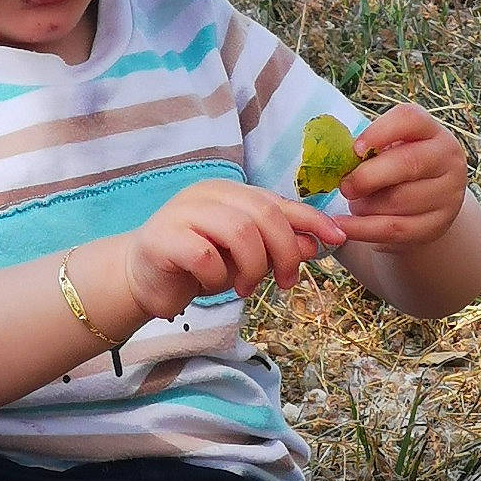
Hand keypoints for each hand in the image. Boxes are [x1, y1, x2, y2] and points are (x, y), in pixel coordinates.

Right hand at [123, 180, 347, 322]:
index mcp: (228, 192)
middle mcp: (206, 194)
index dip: (311, 219)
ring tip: (247, 288)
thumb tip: (315, 243)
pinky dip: (218, 277)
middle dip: (284, 252)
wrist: (142, 278)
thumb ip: (275, 245)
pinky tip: (213, 285)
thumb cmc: (198, 264)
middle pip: (263, 215)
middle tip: (285, 282)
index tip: (338, 239)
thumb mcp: (245, 256)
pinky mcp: (162, 239)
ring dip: (252, 267)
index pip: (277, 201)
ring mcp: (181, 213)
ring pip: (239, 231)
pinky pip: (205, 255)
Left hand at [337, 104, 467, 254]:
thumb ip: (369, 150)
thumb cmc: (396, 168)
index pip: (410, 119)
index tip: (354, 149)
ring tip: (354, 204)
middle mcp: (447, 159)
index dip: (380, 132)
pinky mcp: (438, 224)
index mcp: (431, 131)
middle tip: (344, 187)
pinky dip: (364, 229)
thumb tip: (334, 158)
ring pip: (400, 200)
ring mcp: (448, 193)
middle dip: (368, 176)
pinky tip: (344, 226)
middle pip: (408, 163)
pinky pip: (396, 229)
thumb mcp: (388, 151)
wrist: (425, 204)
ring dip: (366, 205)